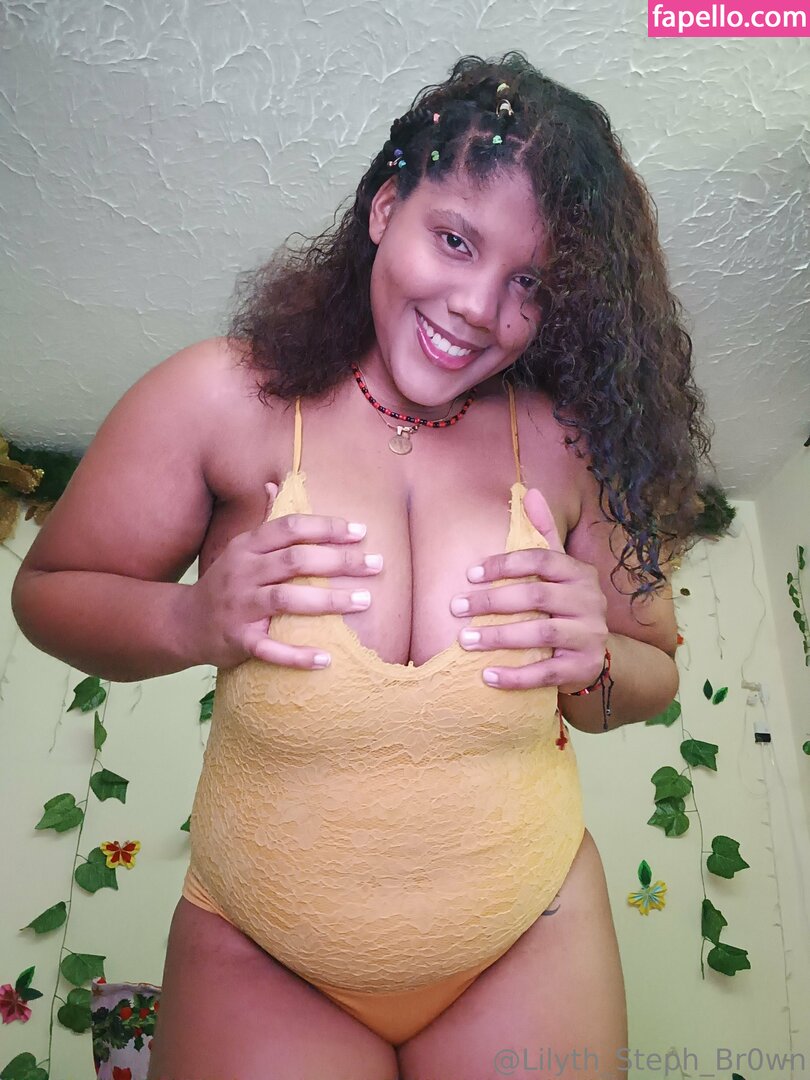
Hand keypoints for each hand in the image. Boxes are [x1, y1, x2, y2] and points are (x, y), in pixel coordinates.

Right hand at [183, 482, 382, 669]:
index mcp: (247, 546)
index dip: (326, 527)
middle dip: (339, 561)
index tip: (360, 532)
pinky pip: (269, 648)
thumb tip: (276, 484)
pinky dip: (297, 656)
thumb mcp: (240, 548)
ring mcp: (239, 607)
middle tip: (376, 564)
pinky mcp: (238, 640)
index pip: (290, 528)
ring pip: (286, 599)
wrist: (184, 623)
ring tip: (364, 601)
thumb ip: (264, 521)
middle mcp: (242, 572)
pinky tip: (326, 659)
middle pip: (295, 560)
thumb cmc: (225, 582)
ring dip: (328, 601)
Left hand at [450, 487, 607, 690]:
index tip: (469, 574)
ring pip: (542, 633)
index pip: (542, 560)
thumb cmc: (564, 605)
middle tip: (456, 607)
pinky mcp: (583, 668)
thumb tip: (528, 491)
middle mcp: (590, 601)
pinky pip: (546, 673)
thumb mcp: (557, 569)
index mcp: (580, 572)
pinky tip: (487, 676)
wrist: (594, 656)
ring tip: (465, 640)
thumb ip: (542, 533)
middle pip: (537, 596)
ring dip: (499, 638)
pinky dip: (516, 676)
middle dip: (493, 601)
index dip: (505, 564)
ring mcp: (590, 636)